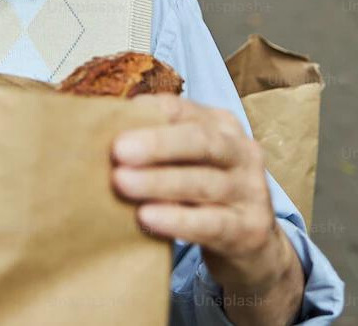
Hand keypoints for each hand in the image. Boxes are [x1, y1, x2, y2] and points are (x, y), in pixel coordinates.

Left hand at [111, 94, 302, 317]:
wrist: (254, 247)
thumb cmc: (206, 195)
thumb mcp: (191, 162)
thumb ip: (160, 147)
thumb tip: (103, 132)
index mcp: (222, 126)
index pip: (183, 110)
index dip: (150, 112)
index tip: (113, 119)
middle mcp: (241, 152)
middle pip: (200, 141)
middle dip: (157, 144)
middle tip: (118, 150)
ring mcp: (250, 191)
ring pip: (203, 182)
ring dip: (159, 182)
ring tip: (122, 183)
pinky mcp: (248, 230)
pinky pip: (210, 223)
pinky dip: (177, 220)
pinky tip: (147, 217)